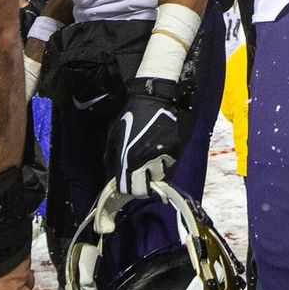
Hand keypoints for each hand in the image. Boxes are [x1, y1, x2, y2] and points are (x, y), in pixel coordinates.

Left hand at [106, 78, 182, 195]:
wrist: (152, 99)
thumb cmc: (129, 117)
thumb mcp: (114, 138)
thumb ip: (113, 162)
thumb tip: (113, 180)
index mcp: (130, 159)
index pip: (129, 190)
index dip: (126, 188)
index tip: (125, 183)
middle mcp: (148, 161)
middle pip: (144, 190)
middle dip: (139, 186)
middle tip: (137, 178)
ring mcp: (163, 156)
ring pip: (158, 179)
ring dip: (152, 174)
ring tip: (148, 163)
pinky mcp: (175, 151)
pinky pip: (169, 167)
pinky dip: (163, 164)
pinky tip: (157, 154)